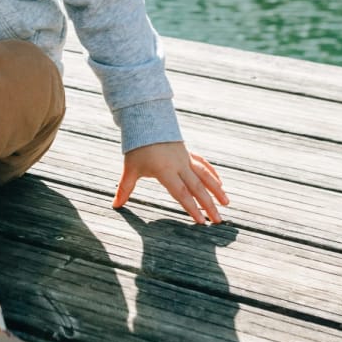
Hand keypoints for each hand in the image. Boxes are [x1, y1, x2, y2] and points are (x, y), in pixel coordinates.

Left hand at [113, 140, 228, 224]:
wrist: (146, 119)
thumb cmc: (136, 146)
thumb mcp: (130, 168)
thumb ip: (125, 188)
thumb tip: (115, 205)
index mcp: (165, 171)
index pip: (181, 193)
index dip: (192, 208)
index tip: (202, 222)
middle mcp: (179, 165)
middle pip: (197, 188)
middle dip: (209, 205)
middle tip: (218, 220)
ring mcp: (185, 158)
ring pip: (205, 175)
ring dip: (216, 189)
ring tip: (226, 203)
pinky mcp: (187, 152)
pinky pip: (203, 164)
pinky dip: (212, 174)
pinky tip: (220, 183)